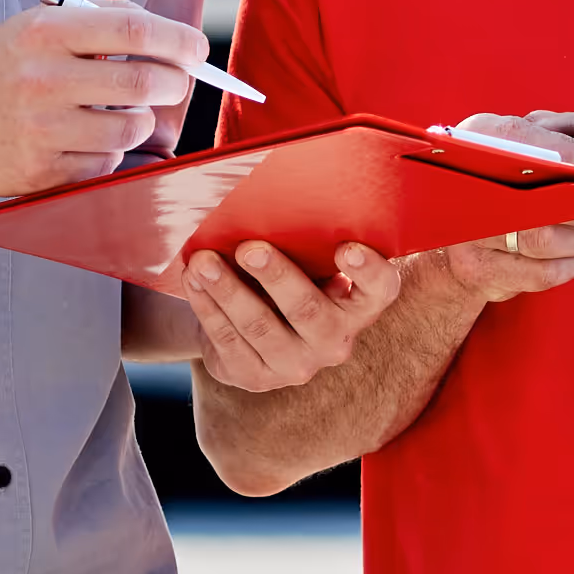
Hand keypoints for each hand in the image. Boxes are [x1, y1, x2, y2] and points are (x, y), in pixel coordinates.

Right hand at [0, 4, 197, 196]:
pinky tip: (85, 137)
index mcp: (45, 32)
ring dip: (140, 120)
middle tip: (173, 82)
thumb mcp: (35, 24)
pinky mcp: (39, 171)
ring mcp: (39, 129)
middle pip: (142, 82)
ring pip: (130, 129)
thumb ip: (95, 22)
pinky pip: (104, 162)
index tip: (198, 50)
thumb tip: (164, 34)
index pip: (134, 31)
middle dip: (173, 83)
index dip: (178, 40)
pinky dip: (108, 150)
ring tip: (120, 111)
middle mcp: (42, 78)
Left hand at [182, 241, 405, 391]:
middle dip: (276, 277)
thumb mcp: (305, 260)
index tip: (346, 247)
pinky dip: (207, 306)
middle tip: (249, 248)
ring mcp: (295, 365)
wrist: (251, 322)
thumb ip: (304, 241)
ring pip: (259, 327)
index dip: (368, 271)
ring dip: (228, 290)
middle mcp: (334, 341)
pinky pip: (228, 340)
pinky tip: (193, 280)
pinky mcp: (255, 377)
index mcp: (358, 305)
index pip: (380, 290)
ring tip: (203, 261)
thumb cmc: (287, 274)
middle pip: (308, 311)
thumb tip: (267, 197)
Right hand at [434, 111, 573, 305]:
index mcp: (478, 139)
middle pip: (532, 197)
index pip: (515, 137)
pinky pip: (536, 274)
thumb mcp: (536, 144)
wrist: (458, 237)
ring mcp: (468, 230)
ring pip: (538, 240)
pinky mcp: (478, 269)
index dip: (560, 150)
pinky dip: (566, 265)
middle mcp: (466, 180)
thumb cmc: (506, 180)